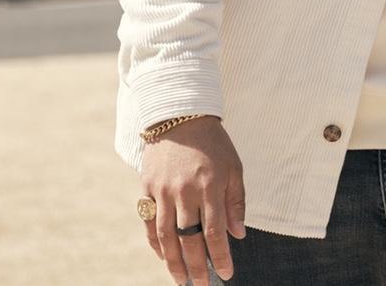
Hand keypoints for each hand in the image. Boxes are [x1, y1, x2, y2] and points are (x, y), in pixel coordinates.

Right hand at [139, 116, 245, 283]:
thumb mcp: (234, 166)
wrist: (180, 115)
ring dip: (173, 262)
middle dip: (196, 266)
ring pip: (166, 236)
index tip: (226, 274)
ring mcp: (163, 190)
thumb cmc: (213, 144)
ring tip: (181, 280)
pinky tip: (164, 257)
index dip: (220, 256)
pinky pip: (149, 223)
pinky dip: (155, 244)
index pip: (215, 230)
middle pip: (189, 238)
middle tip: (202, 285)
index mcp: (211, 184)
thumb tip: (238, 235)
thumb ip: (236, 201)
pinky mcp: (147, 188)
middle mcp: (185, 190)